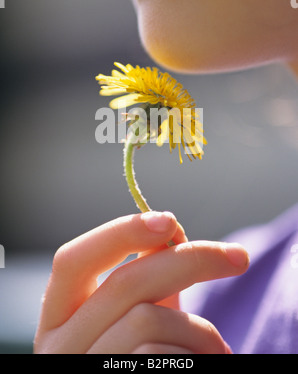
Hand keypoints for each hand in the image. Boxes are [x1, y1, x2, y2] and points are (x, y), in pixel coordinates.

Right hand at [33, 211, 248, 353]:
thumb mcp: (135, 312)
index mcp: (59, 314)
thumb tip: (171, 231)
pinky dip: (196, 354)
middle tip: (238, 257)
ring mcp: (82, 371)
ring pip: (148, 320)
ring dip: (200, 329)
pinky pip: (161, 356)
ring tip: (219, 347)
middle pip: (124, 284)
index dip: (120, 233)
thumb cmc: (137, 356)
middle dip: (189, 261)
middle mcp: (58, 346)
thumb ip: (144, 273)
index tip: (170, 220)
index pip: (73, 260)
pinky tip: (206, 362)